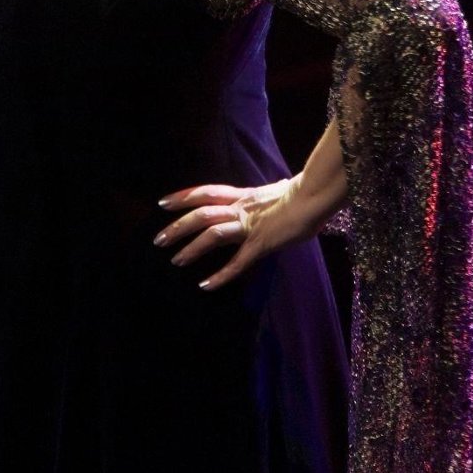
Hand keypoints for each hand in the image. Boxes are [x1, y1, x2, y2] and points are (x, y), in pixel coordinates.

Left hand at [154, 175, 326, 291]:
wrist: (314, 197)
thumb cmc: (300, 194)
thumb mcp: (275, 190)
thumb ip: (265, 196)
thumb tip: (275, 188)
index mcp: (242, 196)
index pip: (205, 192)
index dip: (182, 197)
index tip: (162, 203)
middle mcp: (240, 208)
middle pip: (201, 213)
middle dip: (178, 226)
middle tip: (159, 240)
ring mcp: (249, 226)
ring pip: (213, 233)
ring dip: (192, 247)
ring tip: (175, 260)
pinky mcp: (261, 244)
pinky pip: (237, 262)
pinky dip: (221, 274)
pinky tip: (206, 285)